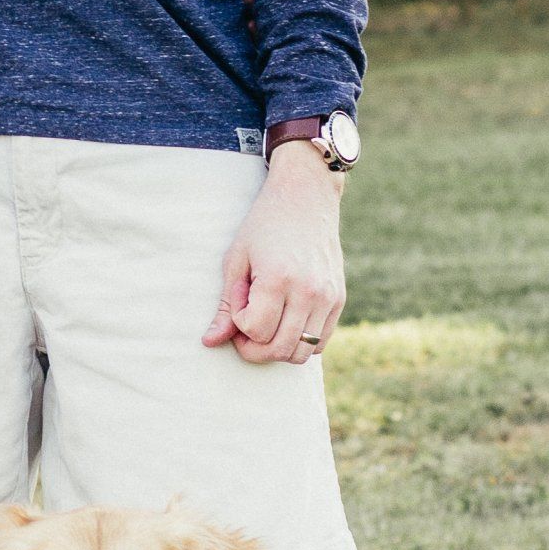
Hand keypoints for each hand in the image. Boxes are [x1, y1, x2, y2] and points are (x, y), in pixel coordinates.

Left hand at [202, 143, 344, 364]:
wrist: (306, 196)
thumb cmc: (264, 224)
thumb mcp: (237, 259)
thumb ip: (225, 304)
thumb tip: (210, 342)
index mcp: (278, 279)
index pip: (256, 331)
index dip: (239, 322)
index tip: (239, 298)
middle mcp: (308, 292)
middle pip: (279, 349)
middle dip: (255, 347)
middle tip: (245, 325)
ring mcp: (328, 297)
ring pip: (302, 353)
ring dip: (278, 348)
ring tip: (267, 323)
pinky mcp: (338, 299)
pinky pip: (320, 342)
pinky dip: (301, 342)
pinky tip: (286, 320)